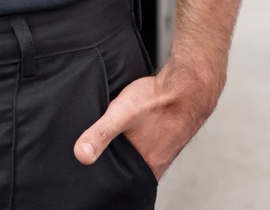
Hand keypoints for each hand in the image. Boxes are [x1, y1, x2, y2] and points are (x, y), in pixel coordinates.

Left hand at [73, 63, 219, 179]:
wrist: (188, 84)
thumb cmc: (158, 99)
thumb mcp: (121, 113)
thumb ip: (100, 133)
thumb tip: (81, 155)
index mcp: (146, 167)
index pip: (122, 185)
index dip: (108, 180)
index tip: (96, 173)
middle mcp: (156, 163)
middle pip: (129, 173)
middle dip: (116, 166)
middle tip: (103, 155)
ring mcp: (163, 152)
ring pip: (139, 159)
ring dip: (127, 153)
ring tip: (116, 143)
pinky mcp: (165, 139)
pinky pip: (147, 147)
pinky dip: (138, 142)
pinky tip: (134, 131)